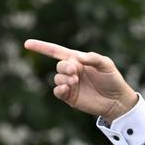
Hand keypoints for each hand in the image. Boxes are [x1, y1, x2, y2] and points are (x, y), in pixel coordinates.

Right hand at [23, 39, 137, 119]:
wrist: (117, 100)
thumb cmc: (113, 79)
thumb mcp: (106, 64)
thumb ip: (93, 58)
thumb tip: (77, 58)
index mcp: (77, 60)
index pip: (56, 51)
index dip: (41, 47)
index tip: (27, 44)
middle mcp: (72, 71)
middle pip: (59, 66)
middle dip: (64, 67)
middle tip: (75, 72)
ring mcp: (70, 84)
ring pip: (57, 78)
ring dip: (64, 78)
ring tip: (75, 81)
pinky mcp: (70, 97)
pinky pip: (58, 91)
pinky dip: (59, 89)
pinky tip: (66, 88)